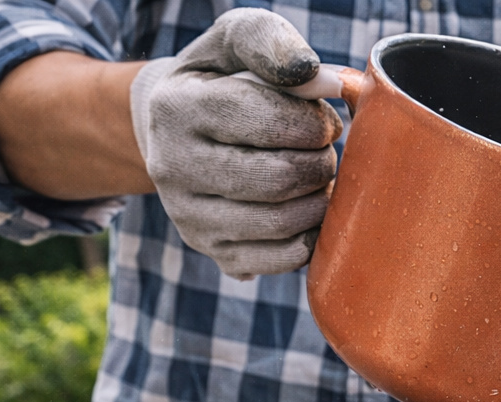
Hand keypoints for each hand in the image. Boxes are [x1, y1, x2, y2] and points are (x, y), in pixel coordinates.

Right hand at [129, 8, 342, 278]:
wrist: (173, 130)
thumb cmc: (218, 80)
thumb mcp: (233, 42)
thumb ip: (274, 44)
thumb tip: (327, 86)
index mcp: (177, 108)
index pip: (263, 120)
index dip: (311, 122)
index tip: (323, 120)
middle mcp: (173, 167)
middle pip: (277, 178)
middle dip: (319, 164)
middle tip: (325, 152)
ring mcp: (188, 216)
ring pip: (280, 223)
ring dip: (319, 200)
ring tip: (319, 178)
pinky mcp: (212, 251)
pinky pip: (278, 259)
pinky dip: (309, 237)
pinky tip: (308, 210)